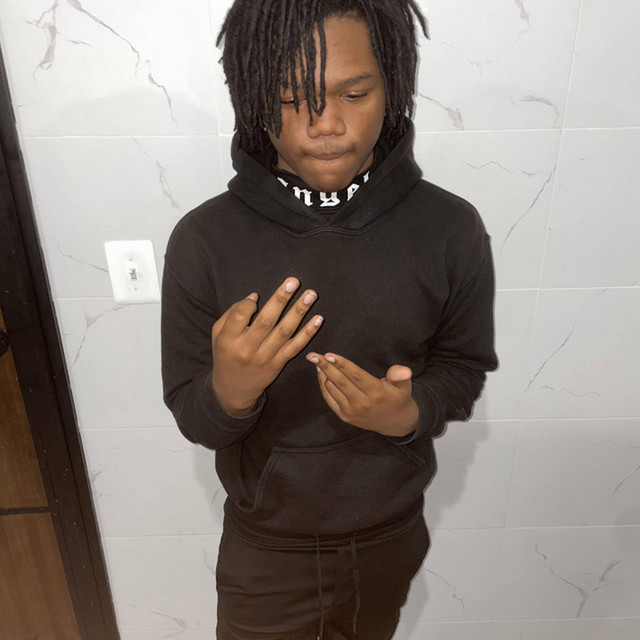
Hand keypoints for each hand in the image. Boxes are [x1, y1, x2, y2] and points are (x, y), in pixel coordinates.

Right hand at [211, 277, 321, 414]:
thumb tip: (255, 297)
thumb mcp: (218, 335)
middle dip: (281, 299)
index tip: (256, 298)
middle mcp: (248, 349)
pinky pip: (295, 347)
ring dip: (299, 311)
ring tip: (311, 294)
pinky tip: (318, 319)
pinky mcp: (279, 364)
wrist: (233, 389)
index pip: (241, 315)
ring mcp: (265, 357)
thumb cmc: (226, 354)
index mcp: (229, 340)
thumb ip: (232, 314)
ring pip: (285, 332)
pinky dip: (308, 333)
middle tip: (294, 281)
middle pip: (266, 320)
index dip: (250, 304)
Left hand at [306, 352, 418, 436]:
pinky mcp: (344, 416)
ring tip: (316, 360)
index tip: (329, 354)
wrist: (394, 423)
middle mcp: (362, 404)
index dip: (342, 364)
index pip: (356, 376)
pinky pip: (329, 399)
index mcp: (377, 393)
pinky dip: (323, 385)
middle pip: (340, 382)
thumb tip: (404, 370)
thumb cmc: (398, 398)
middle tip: (312, 354)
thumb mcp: (404, 386)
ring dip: (323, 374)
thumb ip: (400, 376)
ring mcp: (351, 412)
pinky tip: (321, 373)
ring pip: (332, 389)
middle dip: (325, 367)